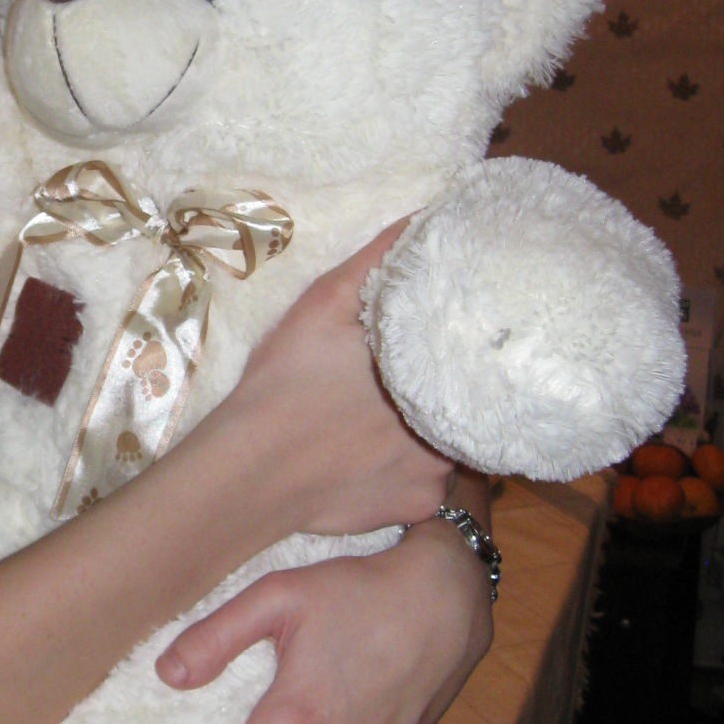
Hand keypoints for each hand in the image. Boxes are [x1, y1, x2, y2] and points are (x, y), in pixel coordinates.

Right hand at [225, 224, 453, 541]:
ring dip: (431, 433)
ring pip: (449, 446)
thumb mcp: (327, 302)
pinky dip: (407, 473)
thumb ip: (379, 258)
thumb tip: (427, 215)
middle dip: (446, 390)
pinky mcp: (415, 508)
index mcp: (435, 371)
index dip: (462, 347)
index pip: (473, 358)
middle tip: (410, 380)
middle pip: (465, 401)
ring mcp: (438, 475)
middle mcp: (453, 423)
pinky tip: (374, 462)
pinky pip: (425, 488)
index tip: (446, 340)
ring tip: (391, 421)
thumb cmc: (288, 378)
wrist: (250, 469)